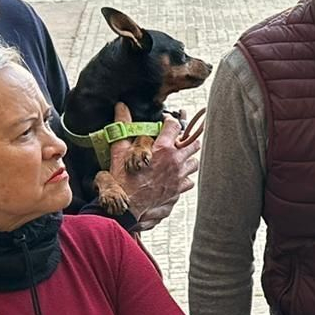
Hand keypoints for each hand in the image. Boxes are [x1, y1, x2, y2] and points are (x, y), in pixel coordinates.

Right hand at [110, 105, 198, 231]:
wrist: (127, 206)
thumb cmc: (122, 179)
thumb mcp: (120, 150)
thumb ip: (123, 127)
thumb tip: (121, 107)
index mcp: (163, 148)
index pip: (175, 126)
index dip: (170, 121)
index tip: (165, 123)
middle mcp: (176, 161)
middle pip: (192, 143)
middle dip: (185, 140)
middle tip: (176, 140)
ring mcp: (180, 176)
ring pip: (194, 162)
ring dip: (187, 158)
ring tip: (178, 158)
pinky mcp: (179, 189)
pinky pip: (189, 180)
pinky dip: (185, 176)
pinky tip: (176, 176)